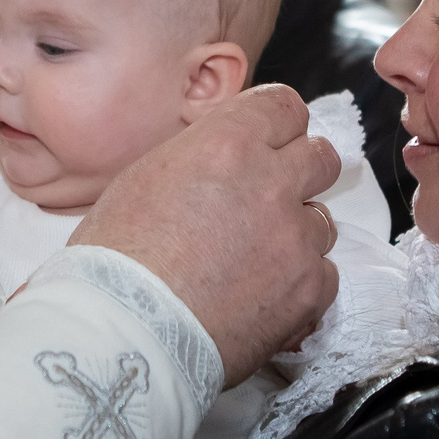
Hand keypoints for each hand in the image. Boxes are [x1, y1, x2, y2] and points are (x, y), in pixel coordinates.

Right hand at [71, 85, 340, 384]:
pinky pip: (324, 274)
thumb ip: (201, 157)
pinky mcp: (309, 289)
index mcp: (228, 143)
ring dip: (295, 234)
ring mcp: (296, 237)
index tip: (269, 144)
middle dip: (299, 173)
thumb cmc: (115, 259)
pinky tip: (261, 295)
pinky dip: (299, 282)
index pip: (285, 107)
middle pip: (320, 158)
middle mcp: (272, 182)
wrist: (124, 330)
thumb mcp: (146, 177)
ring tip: (252, 261)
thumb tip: (223, 160)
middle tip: (268, 199)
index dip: (278, 127)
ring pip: (321, 221)